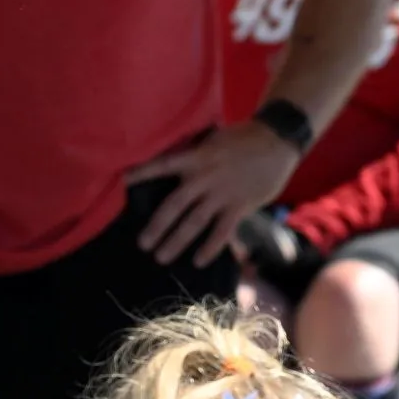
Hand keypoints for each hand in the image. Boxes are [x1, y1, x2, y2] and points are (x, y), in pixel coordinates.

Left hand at [136, 121, 307, 265]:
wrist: (277, 139)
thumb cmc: (244, 138)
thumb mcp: (214, 140)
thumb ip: (196, 154)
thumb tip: (177, 166)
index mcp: (196, 157)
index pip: (163, 165)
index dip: (142, 173)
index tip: (122, 182)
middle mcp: (205, 177)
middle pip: (175, 205)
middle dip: (157, 226)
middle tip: (143, 244)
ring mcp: (223, 193)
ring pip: (195, 222)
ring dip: (177, 241)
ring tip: (161, 256)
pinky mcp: (240, 205)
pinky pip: (222, 231)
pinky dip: (210, 247)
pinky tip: (199, 261)